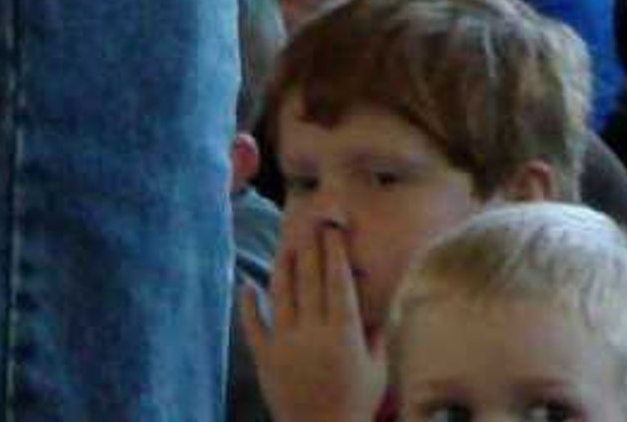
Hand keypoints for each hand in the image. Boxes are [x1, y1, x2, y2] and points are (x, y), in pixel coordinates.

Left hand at [240, 216, 379, 421]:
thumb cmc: (357, 404)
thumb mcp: (377, 367)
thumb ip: (376, 332)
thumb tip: (379, 300)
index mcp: (344, 331)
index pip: (337, 279)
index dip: (333, 250)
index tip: (331, 229)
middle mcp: (313, 331)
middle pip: (309, 277)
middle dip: (309, 246)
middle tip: (308, 222)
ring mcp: (285, 343)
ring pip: (280, 293)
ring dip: (281, 264)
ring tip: (284, 245)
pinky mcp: (264, 358)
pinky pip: (253, 325)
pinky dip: (248, 304)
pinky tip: (247, 285)